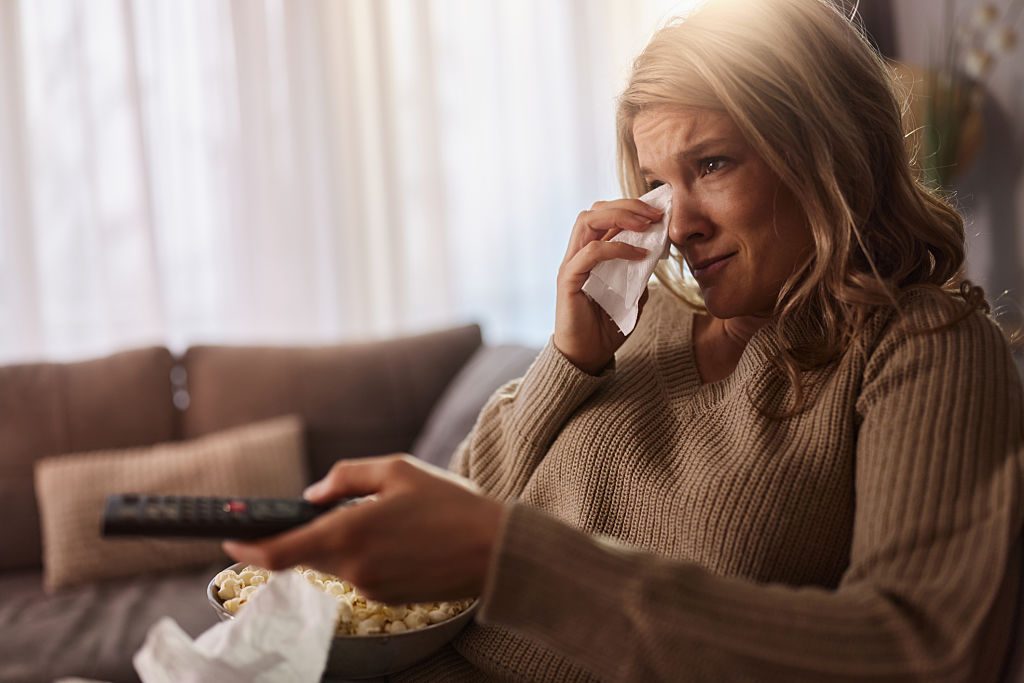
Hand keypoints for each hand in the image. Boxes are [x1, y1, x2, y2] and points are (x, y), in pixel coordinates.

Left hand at [222, 455, 504, 603]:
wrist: (494, 551)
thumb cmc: (449, 504)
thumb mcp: (398, 469)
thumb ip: (347, 476)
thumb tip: (313, 494)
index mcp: (350, 532)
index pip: (280, 552)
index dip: (248, 548)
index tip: (229, 540)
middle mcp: (353, 568)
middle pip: (307, 555)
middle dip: (308, 533)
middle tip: (335, 508)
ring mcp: (369, 588)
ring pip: (334, 563)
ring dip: (342, 542)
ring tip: (388, 518)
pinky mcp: (386, 599)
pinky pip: (359, 574)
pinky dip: (365, 555)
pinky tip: (401, 538)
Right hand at [554, 198, 662, 373]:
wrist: (587, 357)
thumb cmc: (606, 328)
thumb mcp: (632, 296)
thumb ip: (639, 274)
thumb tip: (656, 253)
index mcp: (590, 255)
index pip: (605, 216)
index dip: (631, 207)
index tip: (660, 211)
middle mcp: (577, 254)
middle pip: (595, 210)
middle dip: (627, 205)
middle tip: (656, 213)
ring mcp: (571, 265)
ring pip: (587, 221)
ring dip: (620, 217)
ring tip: (647, 224)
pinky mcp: (568, 280)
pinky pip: (591, 252)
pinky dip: (617, 247)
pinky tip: (640, 254)